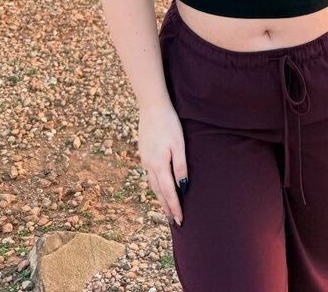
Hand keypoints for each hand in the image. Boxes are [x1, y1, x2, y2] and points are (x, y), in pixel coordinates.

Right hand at [138, 102, 188, 226]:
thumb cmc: (169, 123)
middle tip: (173, 221)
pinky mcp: (143, 153)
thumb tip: (184, 187)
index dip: (175, 207)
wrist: (152, 106)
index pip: (169, 192)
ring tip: (167, 208)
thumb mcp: (179, 144)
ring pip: (152, 184)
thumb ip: (180, 166)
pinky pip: (149, 175)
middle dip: (166, 207)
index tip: (180, 220)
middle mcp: (149, 165)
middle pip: (158, 192)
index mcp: (159, 165)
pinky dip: (155, 185)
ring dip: (160, 197)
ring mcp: (144, 159)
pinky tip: (159, 186)